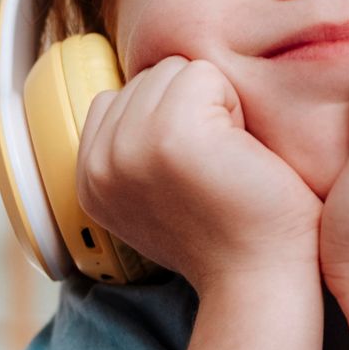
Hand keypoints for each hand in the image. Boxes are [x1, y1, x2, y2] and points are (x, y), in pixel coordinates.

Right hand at [77, 55, 321, 289]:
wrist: (259, 279)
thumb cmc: (228, 233)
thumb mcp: (157, 193)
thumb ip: (136, 148)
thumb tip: (148, 91)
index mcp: (89, 178)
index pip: (120, 95)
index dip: (169, 118)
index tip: (192, 171)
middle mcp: (100, 163)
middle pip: (150, 75)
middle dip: (193, 107)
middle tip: (215, 166)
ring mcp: (131, 147)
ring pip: (176, 70)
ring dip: (214, 104)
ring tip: (226, 159)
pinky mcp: (172, 135)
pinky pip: (204, 74)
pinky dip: (234, 104)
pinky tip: (239, 153)